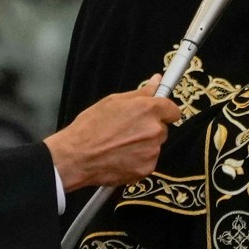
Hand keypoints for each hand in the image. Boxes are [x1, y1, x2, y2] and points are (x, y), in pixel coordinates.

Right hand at [44, 87, 181, 189]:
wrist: (76, 157)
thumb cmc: (89, 128)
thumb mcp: (112, 102)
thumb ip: (141, 92)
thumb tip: (157, 81)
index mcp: (148, 110)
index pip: (173, 110)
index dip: (164, 112)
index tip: (156, 114)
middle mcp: (154, 130)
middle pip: (162, 128)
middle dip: (149, 128)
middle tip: (127, 130)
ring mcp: (152, 151)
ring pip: (155, 145)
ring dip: (144, 144)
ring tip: (120, 144)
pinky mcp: (147, 168)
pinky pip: (148, 161)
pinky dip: (138, 159)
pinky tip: (121, 156)